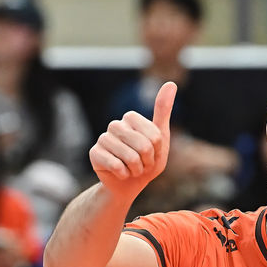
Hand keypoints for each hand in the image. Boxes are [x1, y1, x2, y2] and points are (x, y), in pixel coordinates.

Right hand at [90, 82, 175, 197]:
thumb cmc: (147, 161)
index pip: (154, 135)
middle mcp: (115, 125)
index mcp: (131, 118)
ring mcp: (103, 138)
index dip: (157, 150)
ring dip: (137, 169)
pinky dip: (125, 174)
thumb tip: (171, 83)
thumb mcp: (161, 138)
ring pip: (130, 157)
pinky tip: (121, 173)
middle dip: (148, 161)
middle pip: (143, 145)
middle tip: (142, 164)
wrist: (129, 184)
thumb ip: (163, 110)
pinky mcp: (95, 153)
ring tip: (132, 169)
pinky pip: (117, 166)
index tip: (152, 153)